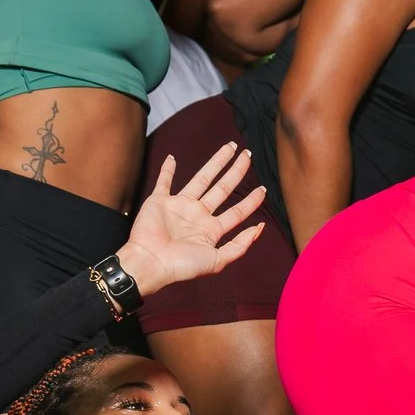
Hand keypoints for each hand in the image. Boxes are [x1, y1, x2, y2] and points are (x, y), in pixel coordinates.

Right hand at [117, 142, 267, 294]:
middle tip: (248, 154)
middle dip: (236, 171)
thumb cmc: (182, 266)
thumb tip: (259, 228)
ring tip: (229, 147)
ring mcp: (179, 206)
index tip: (264, 188)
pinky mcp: (159, 201)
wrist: (150, 263)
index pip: (237, 212)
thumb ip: (239, 246)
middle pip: (222, 188)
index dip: (251, 201)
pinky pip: (164, 181)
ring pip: (201, 179)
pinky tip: (173, 158)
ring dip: (215, 163)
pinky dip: (167, 170)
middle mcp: (197, 215)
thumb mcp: (217, 260)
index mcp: (211, 230)